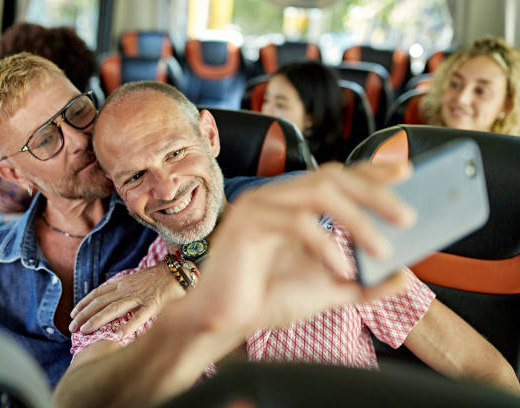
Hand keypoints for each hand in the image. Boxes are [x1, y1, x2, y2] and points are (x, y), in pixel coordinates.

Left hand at [69, 262, 185, 334]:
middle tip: (72, 327)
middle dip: (84, 314)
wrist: (179, 270)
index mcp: (123, 282)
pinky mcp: (153, 303)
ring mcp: (140, 296)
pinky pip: (140, 315)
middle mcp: (127, 288)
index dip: (84, 303)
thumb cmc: (159, 278)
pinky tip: (119, 334)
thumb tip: (110, 299)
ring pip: (114, 308)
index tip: (73, 314)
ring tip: (85, 330)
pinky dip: (129, 324)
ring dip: (98, 319)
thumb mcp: (136, 280)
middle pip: (101, 301)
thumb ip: (123, 289)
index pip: (98, 293)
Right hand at [187, 161, 414, 334]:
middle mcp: (275, 196)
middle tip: (408, 218)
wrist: (224, 321)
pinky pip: (296, 222)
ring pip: (318, 193)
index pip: (337, 177)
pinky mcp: (247, 222)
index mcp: (293, 205)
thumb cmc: (268, 300)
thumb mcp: (330, 291)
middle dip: (375, 193)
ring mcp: (260, 205)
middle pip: (333, 177)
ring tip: (383, 250)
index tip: (407, 173)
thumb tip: (405, 277)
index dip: (371, 171)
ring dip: (357, 219)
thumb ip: (366, 284)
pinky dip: (326, 244)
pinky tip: (341, 269)